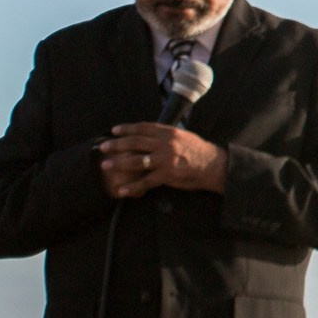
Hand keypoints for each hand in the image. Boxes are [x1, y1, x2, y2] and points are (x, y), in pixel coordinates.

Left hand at [97, 123, 227, 198]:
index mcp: (169, 132)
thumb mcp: (183, 136)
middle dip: (117, 144)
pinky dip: (132, 186)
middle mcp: (165, 144)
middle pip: (135, 142)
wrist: (214, 165)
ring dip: (119, 163)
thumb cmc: (199, 151)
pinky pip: (145, 181)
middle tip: (103, 146)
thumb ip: (166, 135)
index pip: (143, 127)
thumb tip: (151, 135)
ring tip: (105, 165)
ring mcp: (165, 160)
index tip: (114, 130)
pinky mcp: (167, 175)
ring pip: (137, 160)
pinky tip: (122, 189)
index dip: (127, 128)